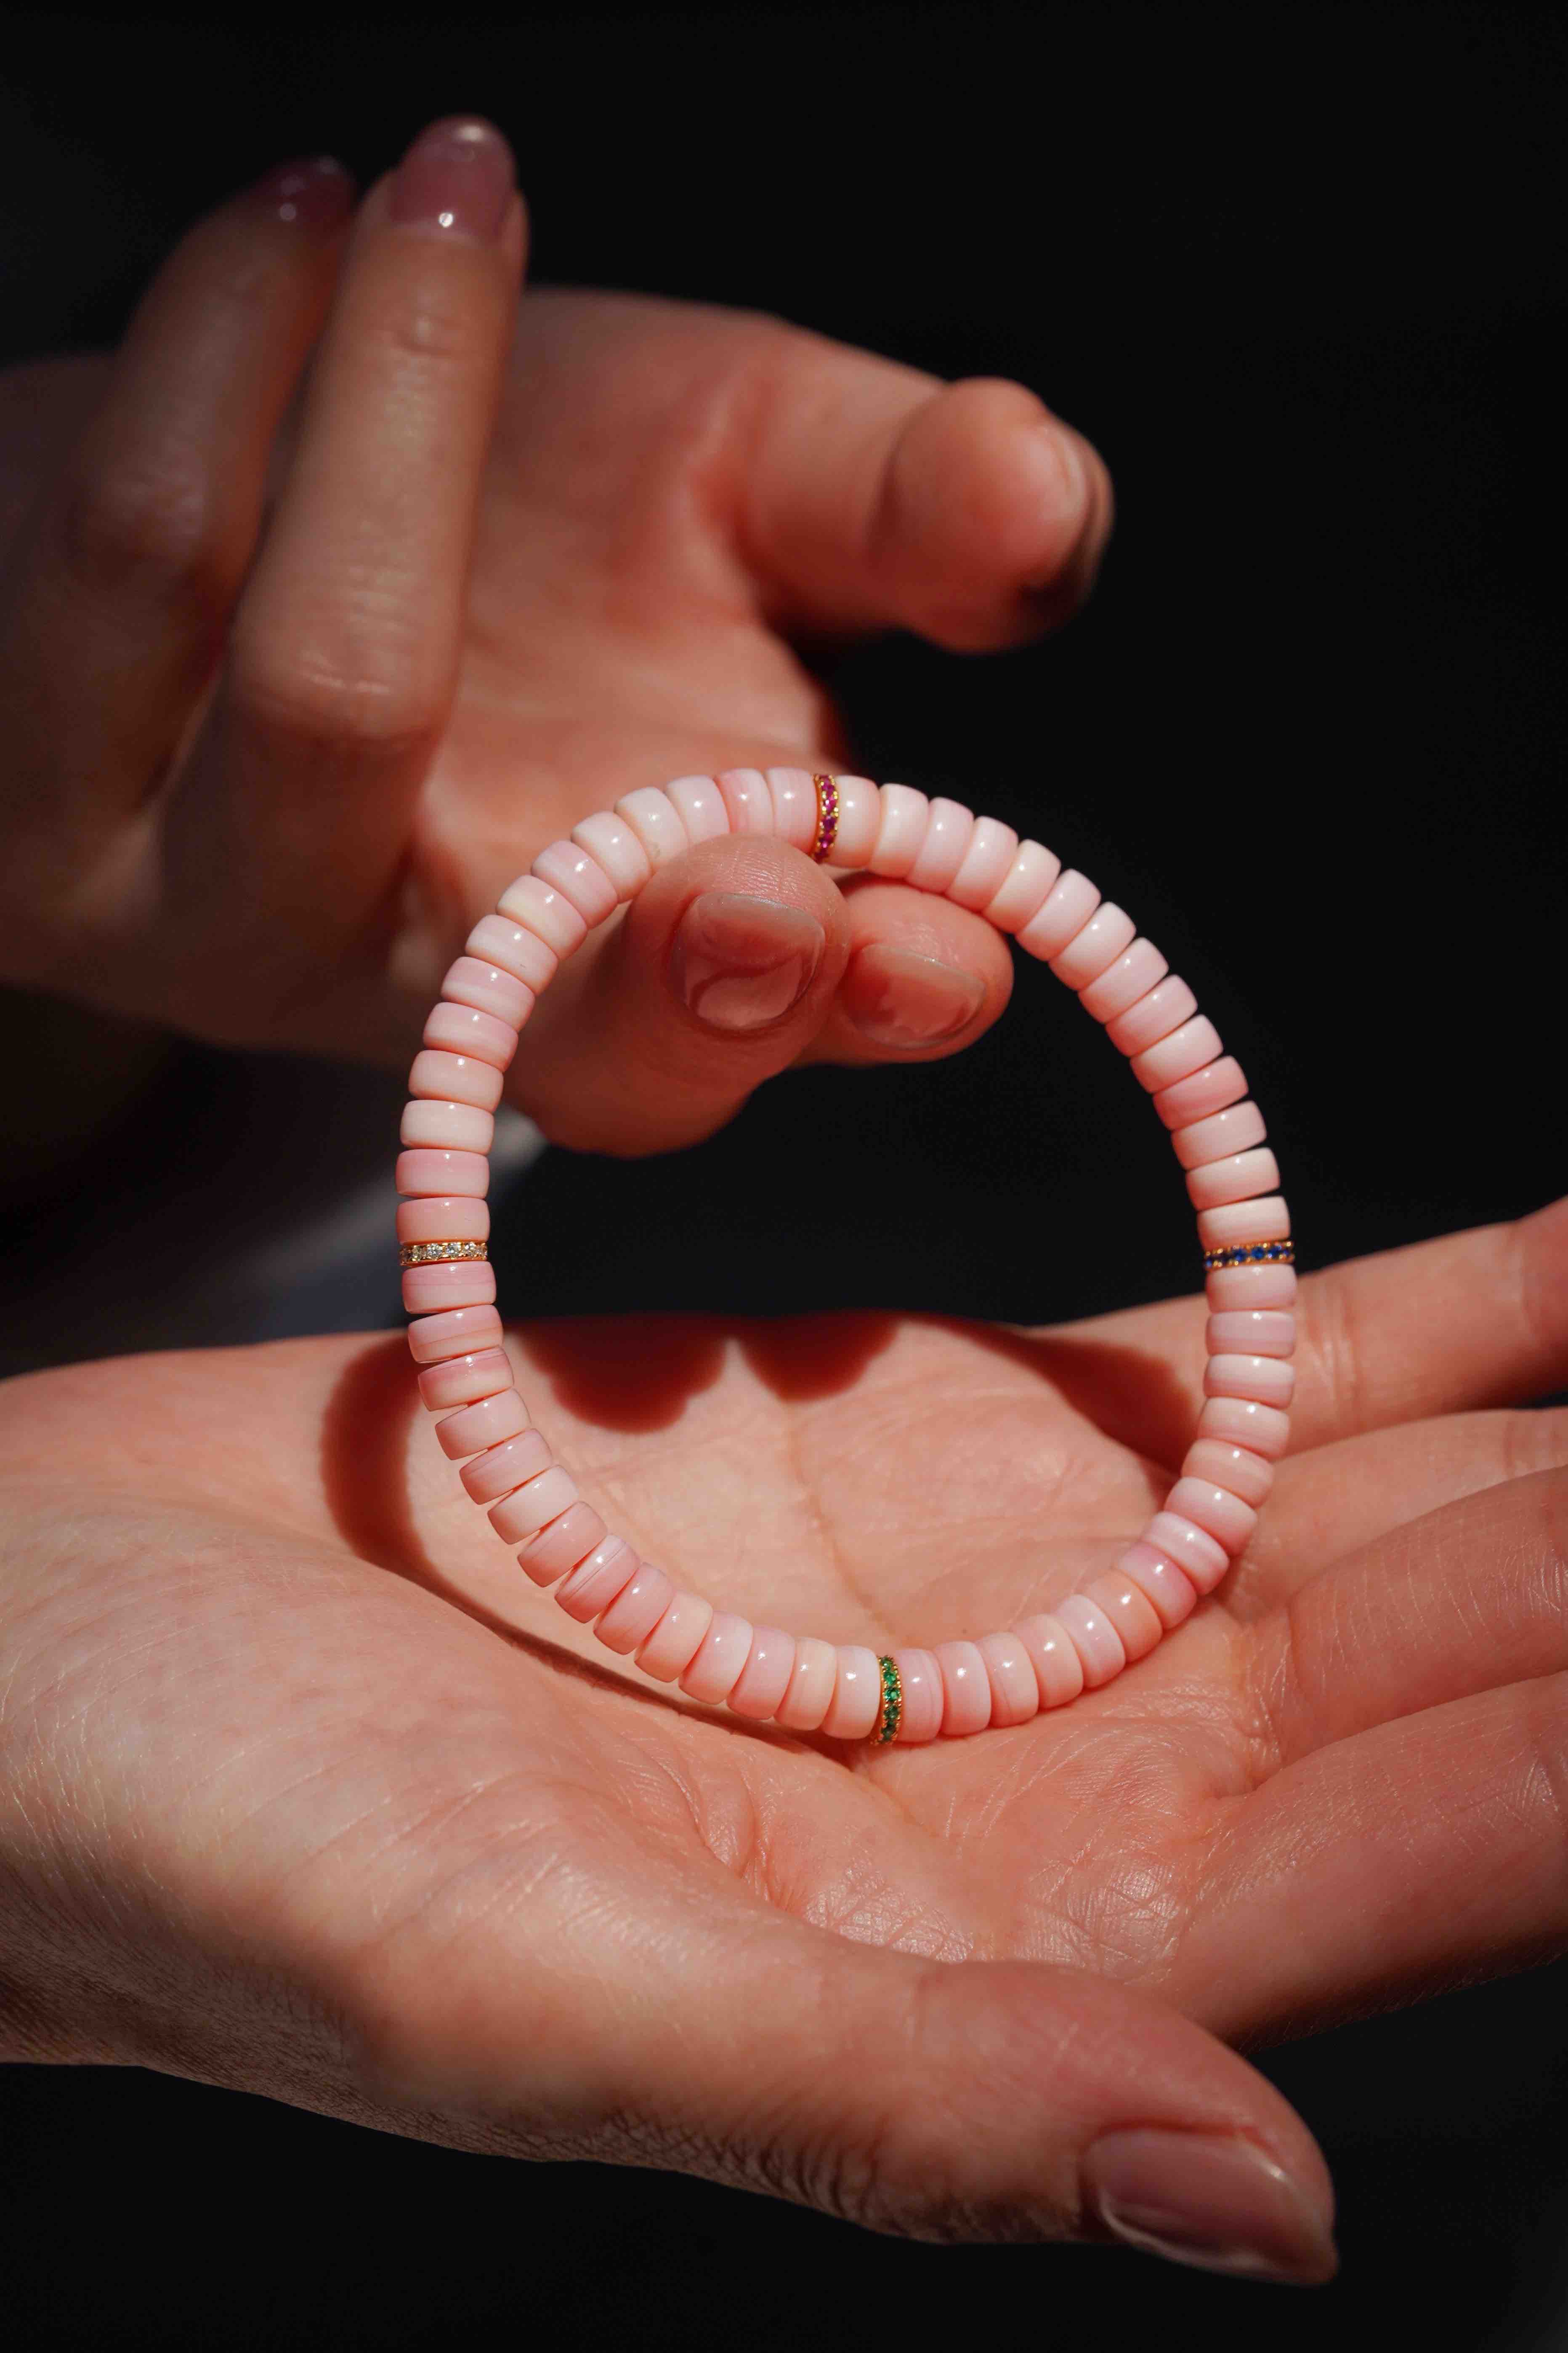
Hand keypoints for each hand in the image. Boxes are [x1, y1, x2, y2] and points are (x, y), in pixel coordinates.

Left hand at [0, 120, 1109, 1152]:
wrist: (232, 465)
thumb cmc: (529, 508)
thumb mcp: (744, 490)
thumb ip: (905, 523)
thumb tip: (1046, 514)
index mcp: (604, 949)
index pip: (720, 1045)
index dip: (822, 1024)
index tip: (927, 965)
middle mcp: (408, 966)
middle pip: (530, 1016)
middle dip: (671, 957)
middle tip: (767, 872)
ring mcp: (205, 893)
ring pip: (341, 699)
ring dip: (417, 411)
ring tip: (452, 188)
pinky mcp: (41, 772)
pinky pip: (153, 545)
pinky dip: (242, 340)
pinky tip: (307, 218)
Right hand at [4, 1203, 1563, 2273]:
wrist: (54, 1655)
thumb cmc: (210, 1860)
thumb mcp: (515, 2002)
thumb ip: (881, 2103)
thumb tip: (1257, 2206)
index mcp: (985, 1966)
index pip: (1393, 1866)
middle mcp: (1043, 1799)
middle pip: (1423, 1675)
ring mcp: (1002, 1608)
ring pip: (1362, 1514)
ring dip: (1551, 1438)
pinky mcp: (921, 1450)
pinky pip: (1218, 1376)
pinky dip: (1393, 1315)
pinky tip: (1550, 1274)